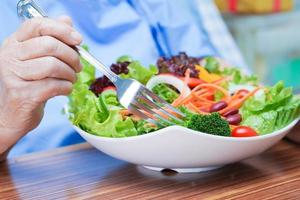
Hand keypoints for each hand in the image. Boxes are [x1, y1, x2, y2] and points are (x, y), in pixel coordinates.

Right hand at [0, 16, 81, 153]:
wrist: (13, 114)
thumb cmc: (30, 84)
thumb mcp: (38, 59)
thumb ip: (52, 38)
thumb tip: (67, 20)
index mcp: (15, 43)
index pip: (38, 25)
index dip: (62, 30)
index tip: (78, 39)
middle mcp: (10, 56)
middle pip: (50, 45)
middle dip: (72, 56)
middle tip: (78, 66)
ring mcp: (14, 75)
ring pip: (53, 66)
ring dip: (70, 74)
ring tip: (71, 79)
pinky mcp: (22, 94)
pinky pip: (54, 86)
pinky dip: (67, 88)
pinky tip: (65, 89)